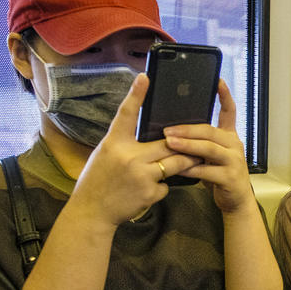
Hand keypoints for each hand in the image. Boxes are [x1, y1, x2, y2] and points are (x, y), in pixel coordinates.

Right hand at [69, 74, 198, 226]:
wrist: (92, 212)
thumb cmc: (98, 180)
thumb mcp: (106, 155)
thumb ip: (125, 143)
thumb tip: (149, 134)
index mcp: (114, 143)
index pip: (126, 114)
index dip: (136, 94)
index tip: (145, 77)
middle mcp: (128, 156)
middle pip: (167, 143)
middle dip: (184, 143)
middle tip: (198, 139)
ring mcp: (141, 175)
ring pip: (175, 163)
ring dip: (185, 162)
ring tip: (193, 159)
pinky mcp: (150, 192)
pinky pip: (167, 184)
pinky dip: (163, 186)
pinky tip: (151, 190)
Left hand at [162, 80, 254, 214]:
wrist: (236, 201)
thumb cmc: (218, 175)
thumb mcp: (210, 155)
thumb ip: (200, 142)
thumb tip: (172, 130)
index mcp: (229, 136)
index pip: (229, 111)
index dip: (224, 95)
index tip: (217, 80)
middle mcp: (234, 145)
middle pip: (210, 131)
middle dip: (187, 129)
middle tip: (166, 130)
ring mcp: (234, 161)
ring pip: (208, 149)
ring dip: (187, 146)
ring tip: (169, 143)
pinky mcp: (230, 177)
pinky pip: (207, 171)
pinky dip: (191, 170)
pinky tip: (177, 169)